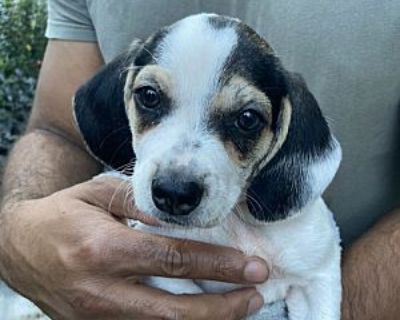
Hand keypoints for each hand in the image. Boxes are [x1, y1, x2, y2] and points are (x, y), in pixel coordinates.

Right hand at [0, 176, 267, 319]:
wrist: (19, 246)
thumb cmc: (62, 214)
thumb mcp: (99, 194)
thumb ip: (142, 206)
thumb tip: (184, 216)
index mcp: (103, 250)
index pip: (173, 260)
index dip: (216, 264)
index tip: (250, 265)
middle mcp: (101, 291)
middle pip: (173, 310)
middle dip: (223, 306)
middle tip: (257, 292)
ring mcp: (96, 318)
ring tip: (242, 309)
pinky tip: (204, 318)